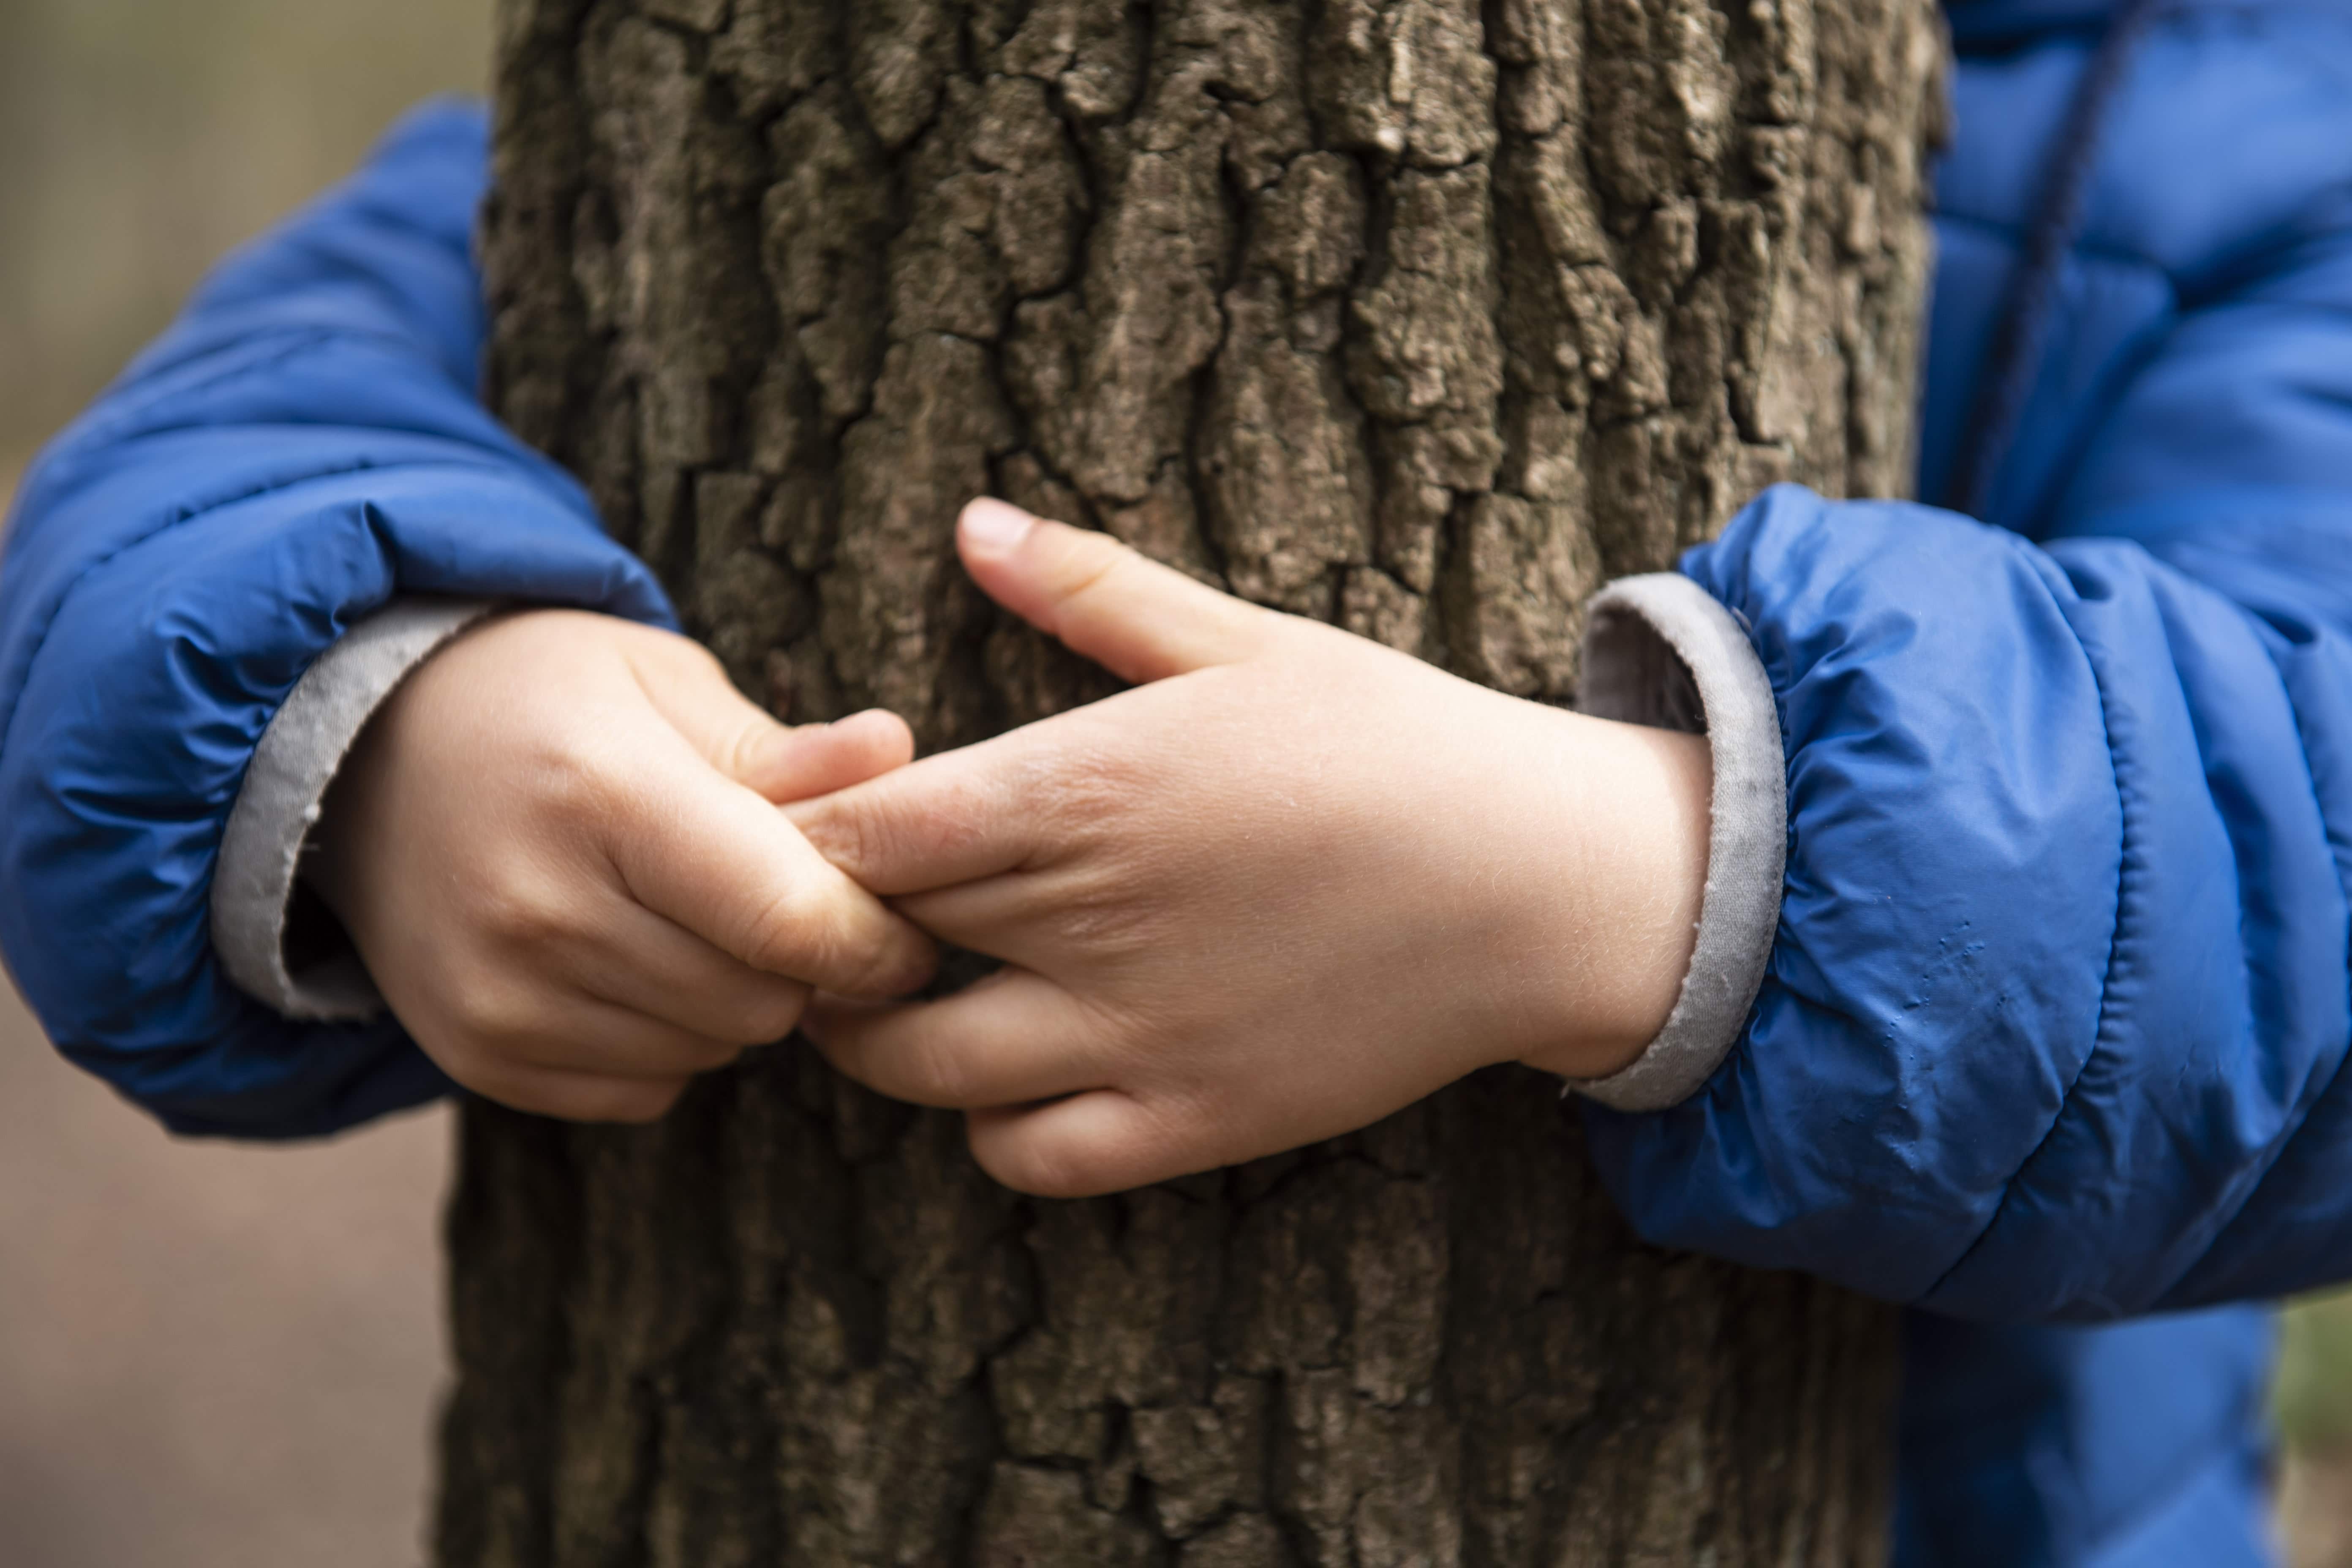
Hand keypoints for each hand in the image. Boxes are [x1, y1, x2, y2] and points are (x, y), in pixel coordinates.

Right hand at [308, 610, 935, 1122]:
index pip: (791, 919)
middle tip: (786, 904)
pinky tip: (633, 963)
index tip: (906, 929)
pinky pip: (644, 1091)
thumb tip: (897, 753)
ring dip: (738, 1003)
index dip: (878, 940)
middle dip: (806, 965)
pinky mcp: (478, 1055)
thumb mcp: (663, 684)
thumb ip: (786, 749)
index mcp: (606, 795)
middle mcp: (541, 907)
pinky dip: (669, 1043)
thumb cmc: (546, 701)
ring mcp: (500, 995)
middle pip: (763, 999)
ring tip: (696, 921)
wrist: (362, 753)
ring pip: (712, 1052)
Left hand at [788, 501, 1710, 1195]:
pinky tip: (1009, 1075)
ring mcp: (1135, 1032)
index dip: (802, 834)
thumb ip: (1090, 587)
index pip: (855, 830)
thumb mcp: (1246, 638)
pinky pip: (1030, 1155)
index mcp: (1081, 790)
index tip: (805, 824)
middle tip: (830, 904)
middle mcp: (1085, 918)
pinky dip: (990, 1127)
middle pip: (865, 940)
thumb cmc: (1394, 742)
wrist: (1542, 881)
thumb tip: (971, 521)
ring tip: (892, 993)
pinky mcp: (1194, 1118)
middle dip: (820, 925)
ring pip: (918, 1066)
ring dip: (876, 1034)